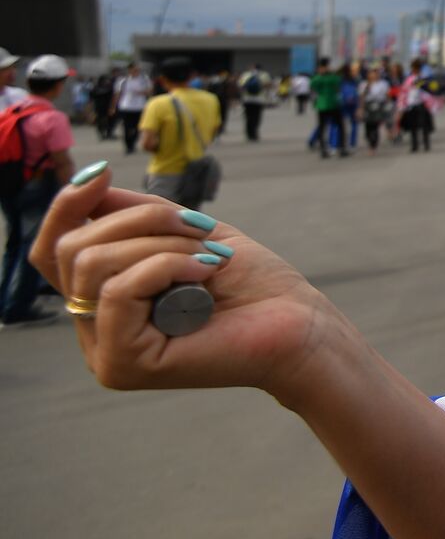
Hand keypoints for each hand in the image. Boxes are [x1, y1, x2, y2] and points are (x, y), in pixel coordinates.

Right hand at [31, 168, 343, 400]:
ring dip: (161, 245)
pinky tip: (205, 273)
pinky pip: (121, 291)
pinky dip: (167, 267)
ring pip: (95, 266)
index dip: (66, 207)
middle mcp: (95, 331)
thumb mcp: (188, 232)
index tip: (99, 173)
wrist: (298, 322)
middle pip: (74, 250)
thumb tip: (87, 183)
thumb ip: (134, 214)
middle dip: (140, 221)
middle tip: (200, 229)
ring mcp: (106, 352)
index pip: (53, 251)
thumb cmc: (252, 282)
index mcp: (105, 301)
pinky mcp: (123, 365)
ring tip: (209, 258)